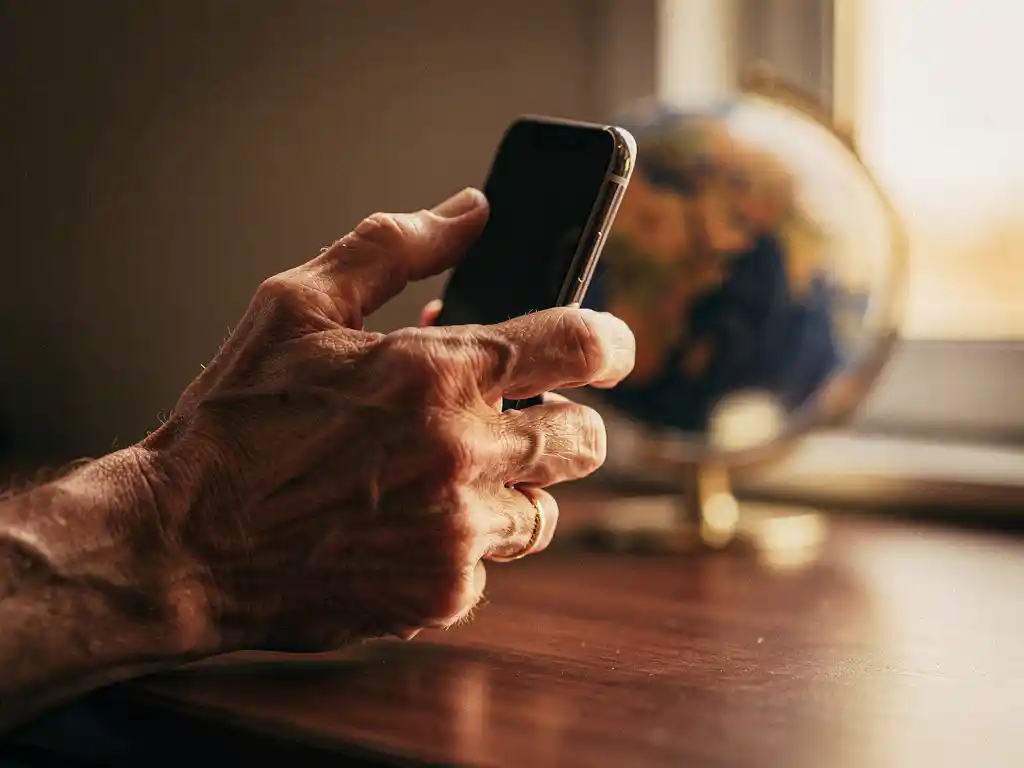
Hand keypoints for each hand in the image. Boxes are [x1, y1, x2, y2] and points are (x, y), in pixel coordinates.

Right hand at [143, 188, 635, 653]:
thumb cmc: (233, 420)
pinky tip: (404, 524)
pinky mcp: (441, 591)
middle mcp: (461, 454)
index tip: (608, 348)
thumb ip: (393, 244)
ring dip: (512, 487)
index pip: (582, 345)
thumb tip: (473, 209)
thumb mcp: (295, 305)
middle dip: (562, 422)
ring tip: (447, 474)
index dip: (611, 341)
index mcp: (437, 372)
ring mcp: (456, 532)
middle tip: (517, 417)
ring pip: (545, 509)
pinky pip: (490, 562)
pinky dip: (461, 542)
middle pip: (587, 439)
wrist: (178, 543)